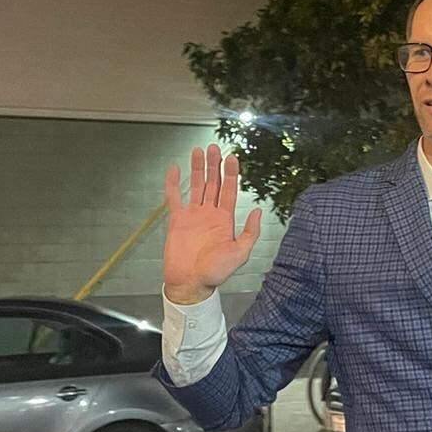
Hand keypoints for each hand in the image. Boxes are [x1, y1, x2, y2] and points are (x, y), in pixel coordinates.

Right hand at [163, 144, 262, 304]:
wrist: (190, 283)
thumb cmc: (215, 272)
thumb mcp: (240, 253)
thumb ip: (250, 232)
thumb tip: (258, 212)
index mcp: (225, 219)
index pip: (229, 190)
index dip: (230, 174)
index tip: (232, 158)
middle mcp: (209, 214)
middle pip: (212, 183)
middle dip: (214, 165)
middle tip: (214, 148)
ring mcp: (193, 215)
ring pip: (196, 186)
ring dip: (197, 169)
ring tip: (198, 152)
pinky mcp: (177, 220)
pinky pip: (174, 198)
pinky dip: (172, 183)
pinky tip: (174, 169)